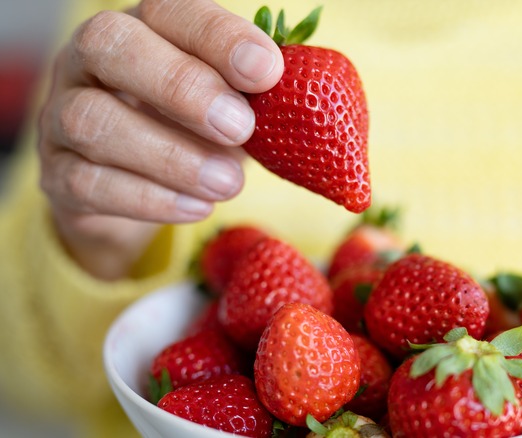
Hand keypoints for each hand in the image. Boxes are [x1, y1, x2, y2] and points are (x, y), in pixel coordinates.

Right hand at [37, 0, 282, 279]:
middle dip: (181, 85)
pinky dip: (148, 199)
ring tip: (229, 184)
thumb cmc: (192, 132)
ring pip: (92, 121)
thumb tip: (307, 99)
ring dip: (170, 156)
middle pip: (111, 46)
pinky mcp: (57, 175)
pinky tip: (196, 208)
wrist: (131, 191)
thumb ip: (254, 96)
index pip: (170, 10)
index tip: (268, 71)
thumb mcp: (229, 107)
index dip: (218, 37)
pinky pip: (87, 182)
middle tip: (241, 127)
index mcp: (142, 30)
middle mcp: (90, 61)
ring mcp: (61, 116)